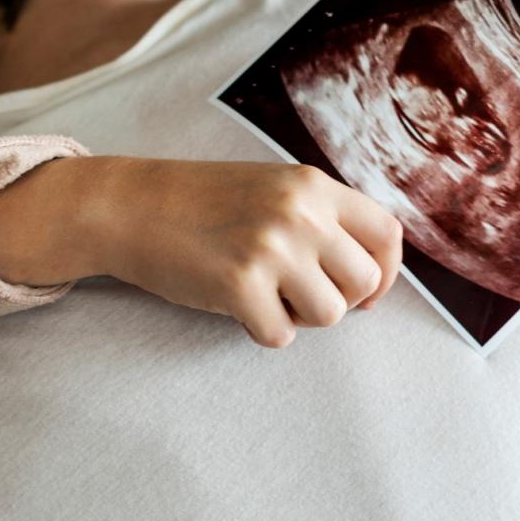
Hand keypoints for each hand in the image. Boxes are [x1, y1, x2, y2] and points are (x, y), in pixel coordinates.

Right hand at [0, 156, 402, 347]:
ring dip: (300, 316)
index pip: (388, 234)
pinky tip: (236, 304)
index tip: (364, 291)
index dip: (386, 272)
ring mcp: (271, 248)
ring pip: (330, 314)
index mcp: (313, 185)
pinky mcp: (239, 285)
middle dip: (339, 299)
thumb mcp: (272, 188)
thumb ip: (321, 217)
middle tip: (300, 293)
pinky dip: (261, 329)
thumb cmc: (202, 202)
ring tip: (265, 294)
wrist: (132, 206)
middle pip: (363, 282)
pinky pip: (280, 334)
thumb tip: (369, 274)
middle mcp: (300, 213)